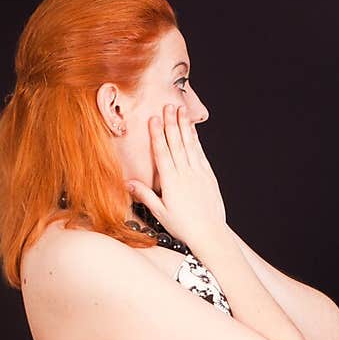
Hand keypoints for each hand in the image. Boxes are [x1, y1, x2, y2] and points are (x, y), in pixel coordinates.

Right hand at [126, 104, 226, 249]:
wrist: (210, 233)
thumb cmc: (184, 226)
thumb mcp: (160, 213)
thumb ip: (145, 195)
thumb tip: (128, 183)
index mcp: (171, 182)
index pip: (162, 153)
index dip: (157, 135)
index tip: (154, 119)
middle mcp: (185, 174)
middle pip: (176, 144)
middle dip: (171, 123)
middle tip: (168, 106)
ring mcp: (198, 174)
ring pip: (190, 146)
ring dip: (184, 127)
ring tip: (181, 111)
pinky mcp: (209, 176)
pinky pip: (200, 154)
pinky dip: (196, 141)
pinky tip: (192, 131)